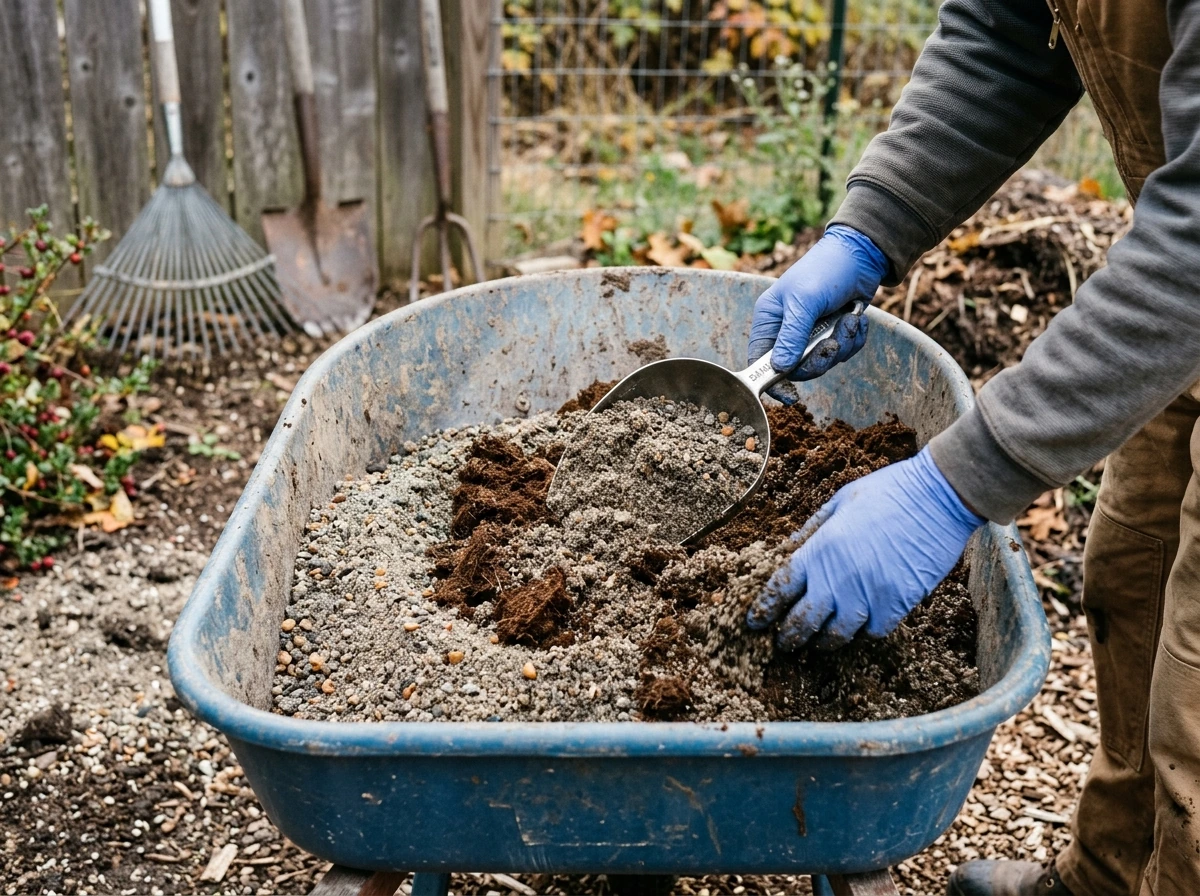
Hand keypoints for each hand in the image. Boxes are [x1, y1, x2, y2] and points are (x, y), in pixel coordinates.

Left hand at [746, 447, 983, 649]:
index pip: (780, 588)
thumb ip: (812, 530)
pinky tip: (861, 627)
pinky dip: (865, 632)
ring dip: (824, 641)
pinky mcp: (897, 604)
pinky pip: (873, 632)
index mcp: (820, 549)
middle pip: (803, 621)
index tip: (754, 621)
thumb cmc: (889, 492)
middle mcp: (839, 577)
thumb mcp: (840, 501)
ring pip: (836, 635)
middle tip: (784, 643)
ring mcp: (869, 594)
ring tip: (818, 642)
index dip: (763, 609)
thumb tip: (788, 549)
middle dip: (789, 637)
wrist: (938, 496)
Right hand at [748, 224, 887, 403]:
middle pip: (796, 368)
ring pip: (823, 362)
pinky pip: (842, 353)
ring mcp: (811, 333)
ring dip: (842, 345)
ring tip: (849, 321)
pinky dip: (853, 340)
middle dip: (820, 359)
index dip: (773, 382)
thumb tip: (780, 369)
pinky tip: (855, 319)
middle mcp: (787, 330)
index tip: (790, 396)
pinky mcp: (833, 332)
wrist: (860, 255)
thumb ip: (792, 336)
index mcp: (769, 321)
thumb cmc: (825, 270)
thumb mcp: (804, 302)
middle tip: (833, 344)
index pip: (761, 361)